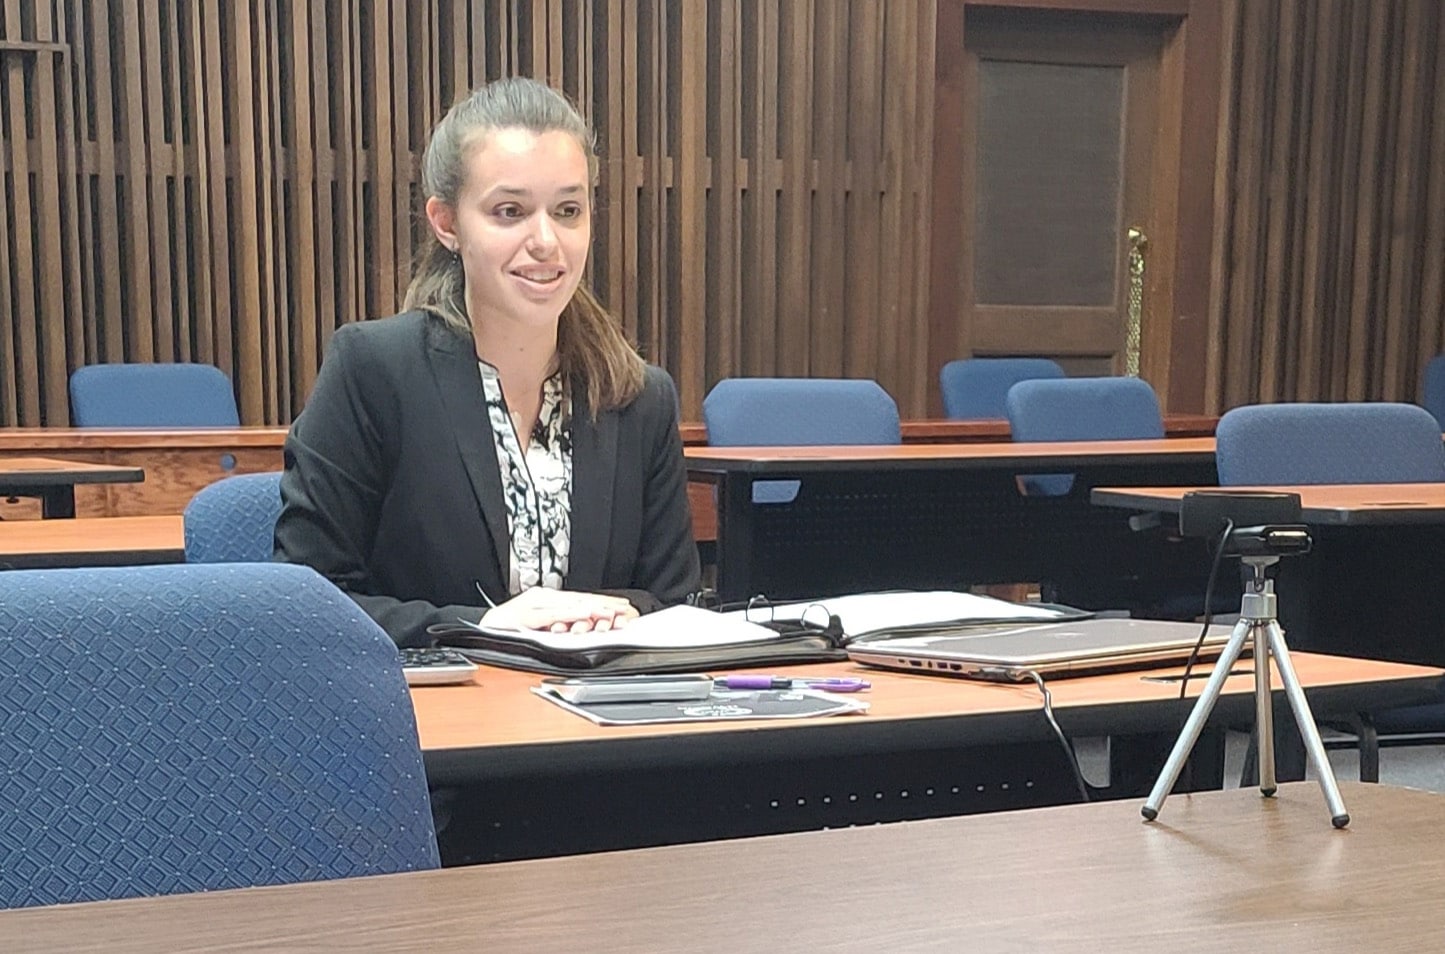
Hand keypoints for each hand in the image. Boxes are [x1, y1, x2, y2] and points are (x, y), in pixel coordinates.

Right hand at [481, 587, 639, 633]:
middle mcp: (543, 598)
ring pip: (569, 606)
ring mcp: (534, 605)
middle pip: (580, 601)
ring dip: (592, 609)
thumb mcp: (537, 625)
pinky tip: (582, 616)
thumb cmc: (504, 629)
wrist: (476, 628)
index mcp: (547, 600)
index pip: (581, 600)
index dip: (604, 604)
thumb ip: (558, 623)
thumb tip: (582, 627)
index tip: (625, 608)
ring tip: (611, 613)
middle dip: (604, 606)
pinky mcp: (525, 615)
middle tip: (626, 611)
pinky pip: (550, 616)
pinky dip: (568, 615)